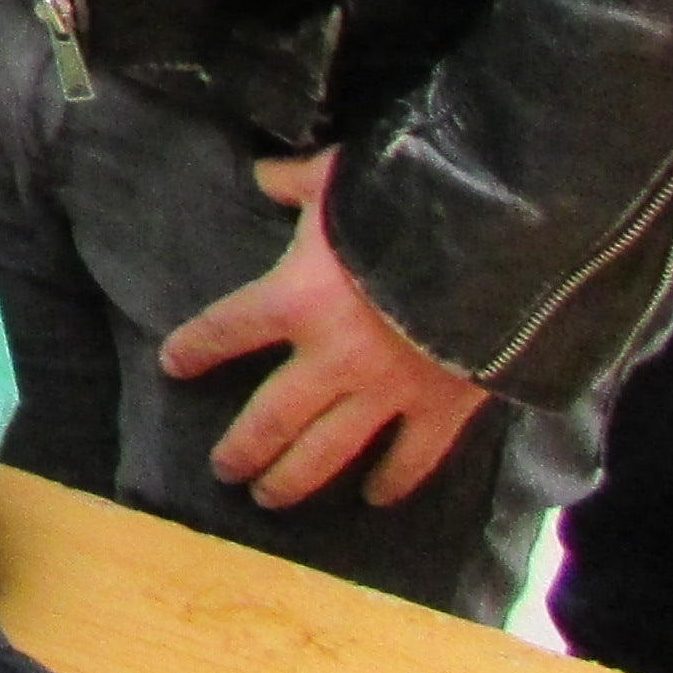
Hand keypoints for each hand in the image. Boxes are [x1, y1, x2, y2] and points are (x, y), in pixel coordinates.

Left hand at [161, 151, 490, 507]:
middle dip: (242, 447)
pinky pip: (412, 459)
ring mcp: (385, 393)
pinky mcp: (440, 411)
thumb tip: (264, 173)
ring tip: (268, 497)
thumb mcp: (341, 177)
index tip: (173, 364)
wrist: (499, 248)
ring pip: (328, 452)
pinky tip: (376, 499)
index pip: (227, 328)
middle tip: (223, 469)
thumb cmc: (409, 204)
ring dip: (294, 479)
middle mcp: (331, 358)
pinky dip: (393, 482)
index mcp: (296, 299)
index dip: (197, 347)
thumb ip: (299, 182)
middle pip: (271, 416)